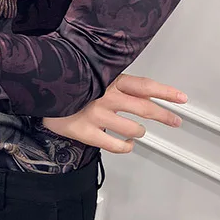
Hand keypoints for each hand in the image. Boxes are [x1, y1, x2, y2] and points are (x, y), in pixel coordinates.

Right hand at [41, 73, 186, 152]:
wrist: (37, 90)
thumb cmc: (66, 81)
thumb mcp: (89, 72)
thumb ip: (110, 76)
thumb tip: (130, 80)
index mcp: (109, 79)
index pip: (145, 85)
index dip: (166, 92)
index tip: (182, 98)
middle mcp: (106, 96)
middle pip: (145, 108)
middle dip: (164, 116)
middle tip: (175, 121)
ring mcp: (97, 115)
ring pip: (133, 129)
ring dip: (139, 132)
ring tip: (137, 132)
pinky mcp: (86, 132)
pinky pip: (115, 145)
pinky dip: (125, 147)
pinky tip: (126, 145)